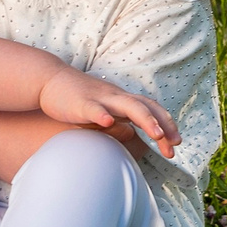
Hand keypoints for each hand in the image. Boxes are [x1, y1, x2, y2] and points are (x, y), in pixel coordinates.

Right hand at [37, 67, 179, 159]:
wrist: (50, 80)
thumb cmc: (78, 99)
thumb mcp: (103, 111)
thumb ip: (118, 121)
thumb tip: (131, 135)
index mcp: (122, 100)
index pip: (151, 109)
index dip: (166, 124)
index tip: (176, 144)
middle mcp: (116, 97)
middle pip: (146, 107)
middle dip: (163, 125)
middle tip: (174, 145)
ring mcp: (100, 98)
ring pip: (127, 106)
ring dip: (145, 119)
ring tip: (157, 134)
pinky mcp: (80, 103)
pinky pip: (93, 108)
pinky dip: (102, 114)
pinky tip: (108, 123)